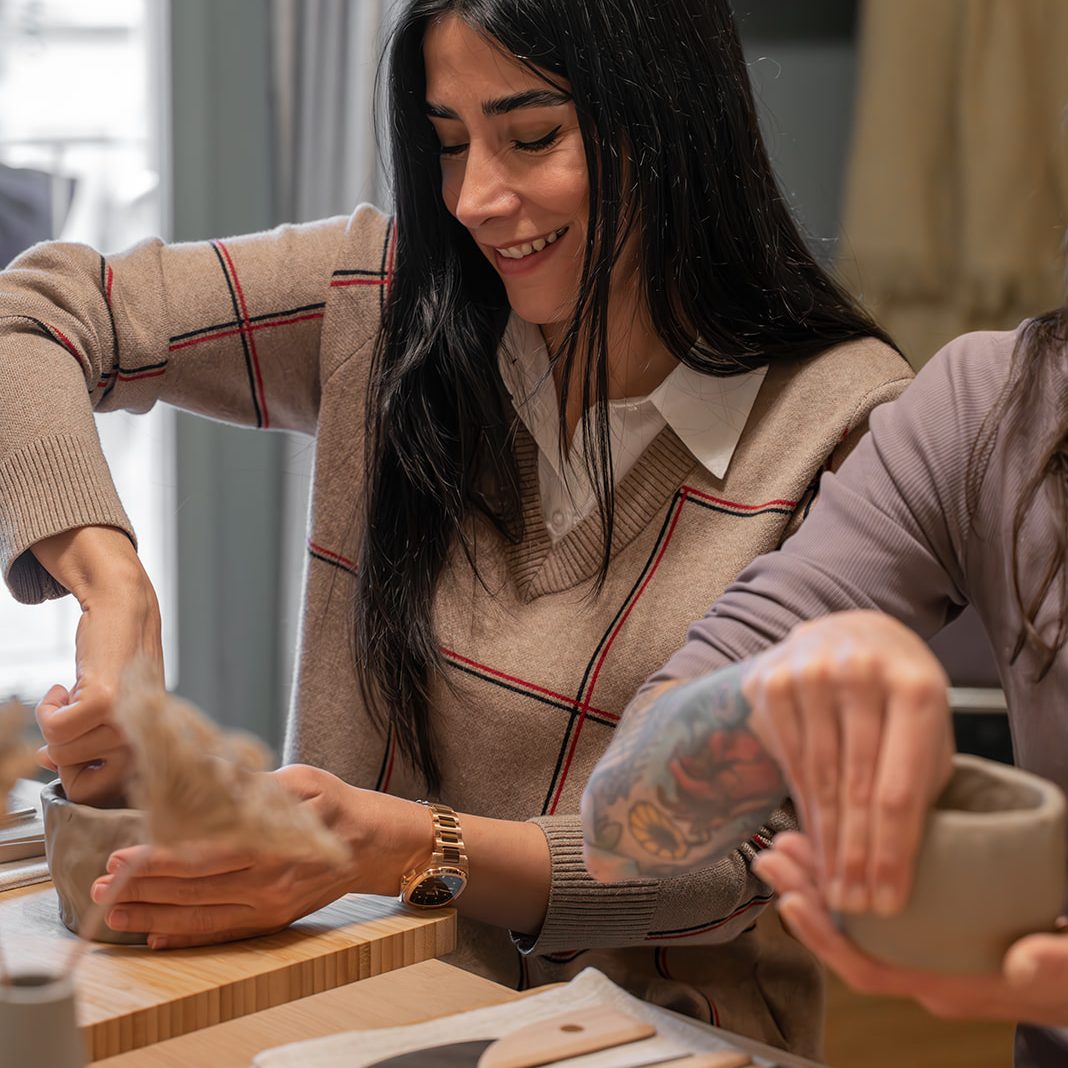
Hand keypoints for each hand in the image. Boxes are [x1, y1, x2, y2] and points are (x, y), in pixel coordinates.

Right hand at [31, 526, 161, 803]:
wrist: (125, 611)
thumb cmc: (116, 662)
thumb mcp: (106, 709)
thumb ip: (86, 742)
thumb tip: (48, 761)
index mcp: (148, 746)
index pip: (98, 794)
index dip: (72, 777)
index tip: (66, 750)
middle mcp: (143, 739)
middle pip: (74, 776)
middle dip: (61, 746)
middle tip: (73, 713)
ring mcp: (125, 721)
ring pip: (61, 750)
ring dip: (55, 720)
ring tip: (76, 693)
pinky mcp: (106, 701)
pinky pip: (55, 729)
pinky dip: (47, 708)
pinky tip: (64, 688)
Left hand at [89, 766, 431, 948]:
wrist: (378, 845)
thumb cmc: (339, 804)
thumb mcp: (303, 781)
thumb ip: (255, 786)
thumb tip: (206, 779)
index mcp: (276, 843)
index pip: (206, 854)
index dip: (161, 858)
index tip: (123, 854)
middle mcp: (270, 882)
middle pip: (195, 889)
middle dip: (145, 887)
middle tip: (103, 883)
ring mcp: (270, 907)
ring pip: (201, 916)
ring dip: (154, 914)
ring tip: (116, 909)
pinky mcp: (272, 920)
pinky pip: (222, 933)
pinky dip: (186, 936)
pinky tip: (156, 934)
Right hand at [742, 611, 953, 916]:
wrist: (845, 634)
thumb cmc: (895, 697)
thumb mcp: (926, 729)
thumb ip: (919, 782)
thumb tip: (896, 866)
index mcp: (916, 685)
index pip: (900, 786)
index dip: (892, 851)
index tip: (887, 902)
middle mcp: (861, 672)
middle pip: (856, 787)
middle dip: (856, 857)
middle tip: (854, 907)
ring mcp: (810, 672)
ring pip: (818, 779)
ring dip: (826, 841)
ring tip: (833, 887)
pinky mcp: (773, 680)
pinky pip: (787, 760)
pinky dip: (800, 807)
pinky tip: (810, 841)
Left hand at [755, 832, 1067, 1026]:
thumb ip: (1050, 961)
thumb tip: (1022, 959)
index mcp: (949, 984)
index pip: (870, 970)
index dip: (826, 941)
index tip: (792, 904)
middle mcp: (926, 972)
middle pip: (849, 941)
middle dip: (805, 898)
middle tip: (772, 855)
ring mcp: (925, 952)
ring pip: (857, 922)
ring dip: (820, 883)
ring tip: (789, 843)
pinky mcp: (930, 929)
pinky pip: (877, 910)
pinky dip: (851, 878)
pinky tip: (836, 846)